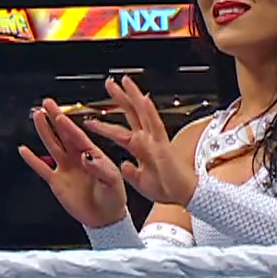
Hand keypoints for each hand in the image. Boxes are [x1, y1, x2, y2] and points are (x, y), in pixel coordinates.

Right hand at [18, 98, 128, 227]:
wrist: (105, 217)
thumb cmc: (114, 197)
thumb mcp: (113, 181)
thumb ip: (99, 169)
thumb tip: (85, 157)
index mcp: (93, 154)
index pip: (78, 136)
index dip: (68, 126)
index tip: (60, 115)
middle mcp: (77, 157)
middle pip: (63, 134)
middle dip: (55, 118)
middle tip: (47, 104)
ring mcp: (66, 168)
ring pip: (52, 146)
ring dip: (44, 131)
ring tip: (37, 116)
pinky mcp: (57, 181)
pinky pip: (42, 168)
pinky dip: (32, 160)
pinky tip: (24, 150)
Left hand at [82, 76, 196, 206]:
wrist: (185, 196)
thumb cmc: (168, 189)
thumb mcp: (140, 182)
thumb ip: (131, 172)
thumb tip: (123, 165)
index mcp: (141, 148)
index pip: (120, 132)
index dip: (105, 125)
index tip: (90, 120)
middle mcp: (148, 140)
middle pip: (131, 113)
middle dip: (120, 98)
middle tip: (110, 83)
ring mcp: (155, 140)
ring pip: (143, 113)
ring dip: (133, 96)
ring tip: (125, 82)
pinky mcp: (163, 145)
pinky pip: (156, 125)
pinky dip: (150, 111)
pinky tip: (144, 99)